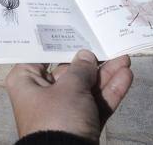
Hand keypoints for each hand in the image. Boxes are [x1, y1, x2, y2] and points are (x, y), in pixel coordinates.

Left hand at [5, 50, 132, 141]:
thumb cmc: (58, 117)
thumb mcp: (70, 88)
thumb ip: (81, 69)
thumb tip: (86, 55)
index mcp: (26, 82)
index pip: (42, 56)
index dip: (59, 43)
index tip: (74, 27)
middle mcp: (42, 94)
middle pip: (69, 72)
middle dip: (92, 61)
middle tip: (109, 44)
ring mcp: (63, 111)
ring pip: (86, 88)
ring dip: (106, 75)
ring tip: (125, 58)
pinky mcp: (81, 125)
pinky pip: (95, 104)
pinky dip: (109, 92)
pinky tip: (126, 76)